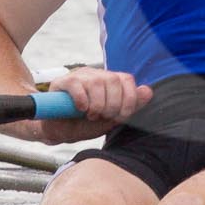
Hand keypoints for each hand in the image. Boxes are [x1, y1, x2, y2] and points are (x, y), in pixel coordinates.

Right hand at [3, 67, 145, 143]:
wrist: (56, 130)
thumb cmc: (82, 124)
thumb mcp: (109, 119)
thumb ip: (129, 106)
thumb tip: (148, 91)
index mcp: (108, 81)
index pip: (127, 79)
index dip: (129, 98)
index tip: (121, 115)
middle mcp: (95, 75)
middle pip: (113, 80)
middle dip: (112, 104)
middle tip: (104, 116)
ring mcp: (79, 76)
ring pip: (96, 82)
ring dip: (97, 104)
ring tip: (91, 115)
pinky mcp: (62, 81)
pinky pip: (77, 85)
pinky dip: (82, 100)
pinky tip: (81, 109)